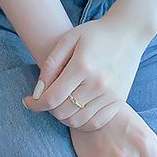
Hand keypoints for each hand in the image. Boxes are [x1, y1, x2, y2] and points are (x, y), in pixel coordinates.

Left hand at [22, 12, 152, 131]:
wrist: (128, 33)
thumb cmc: (95, 33)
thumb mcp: (68, 39)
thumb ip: (51, 64)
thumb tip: (38, 90)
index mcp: (82, 67)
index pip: (52, 98)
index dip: (35, 104)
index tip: (28, 101)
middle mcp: (97, 84)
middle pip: (63, 112)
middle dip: (48, 109)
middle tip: (46, 98)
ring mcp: (111, 95)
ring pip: (77, 121)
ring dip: (63, 117)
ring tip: (60, 104)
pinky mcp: (120, 100)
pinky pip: (96, 123)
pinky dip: (81, 123)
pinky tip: (75, 111)